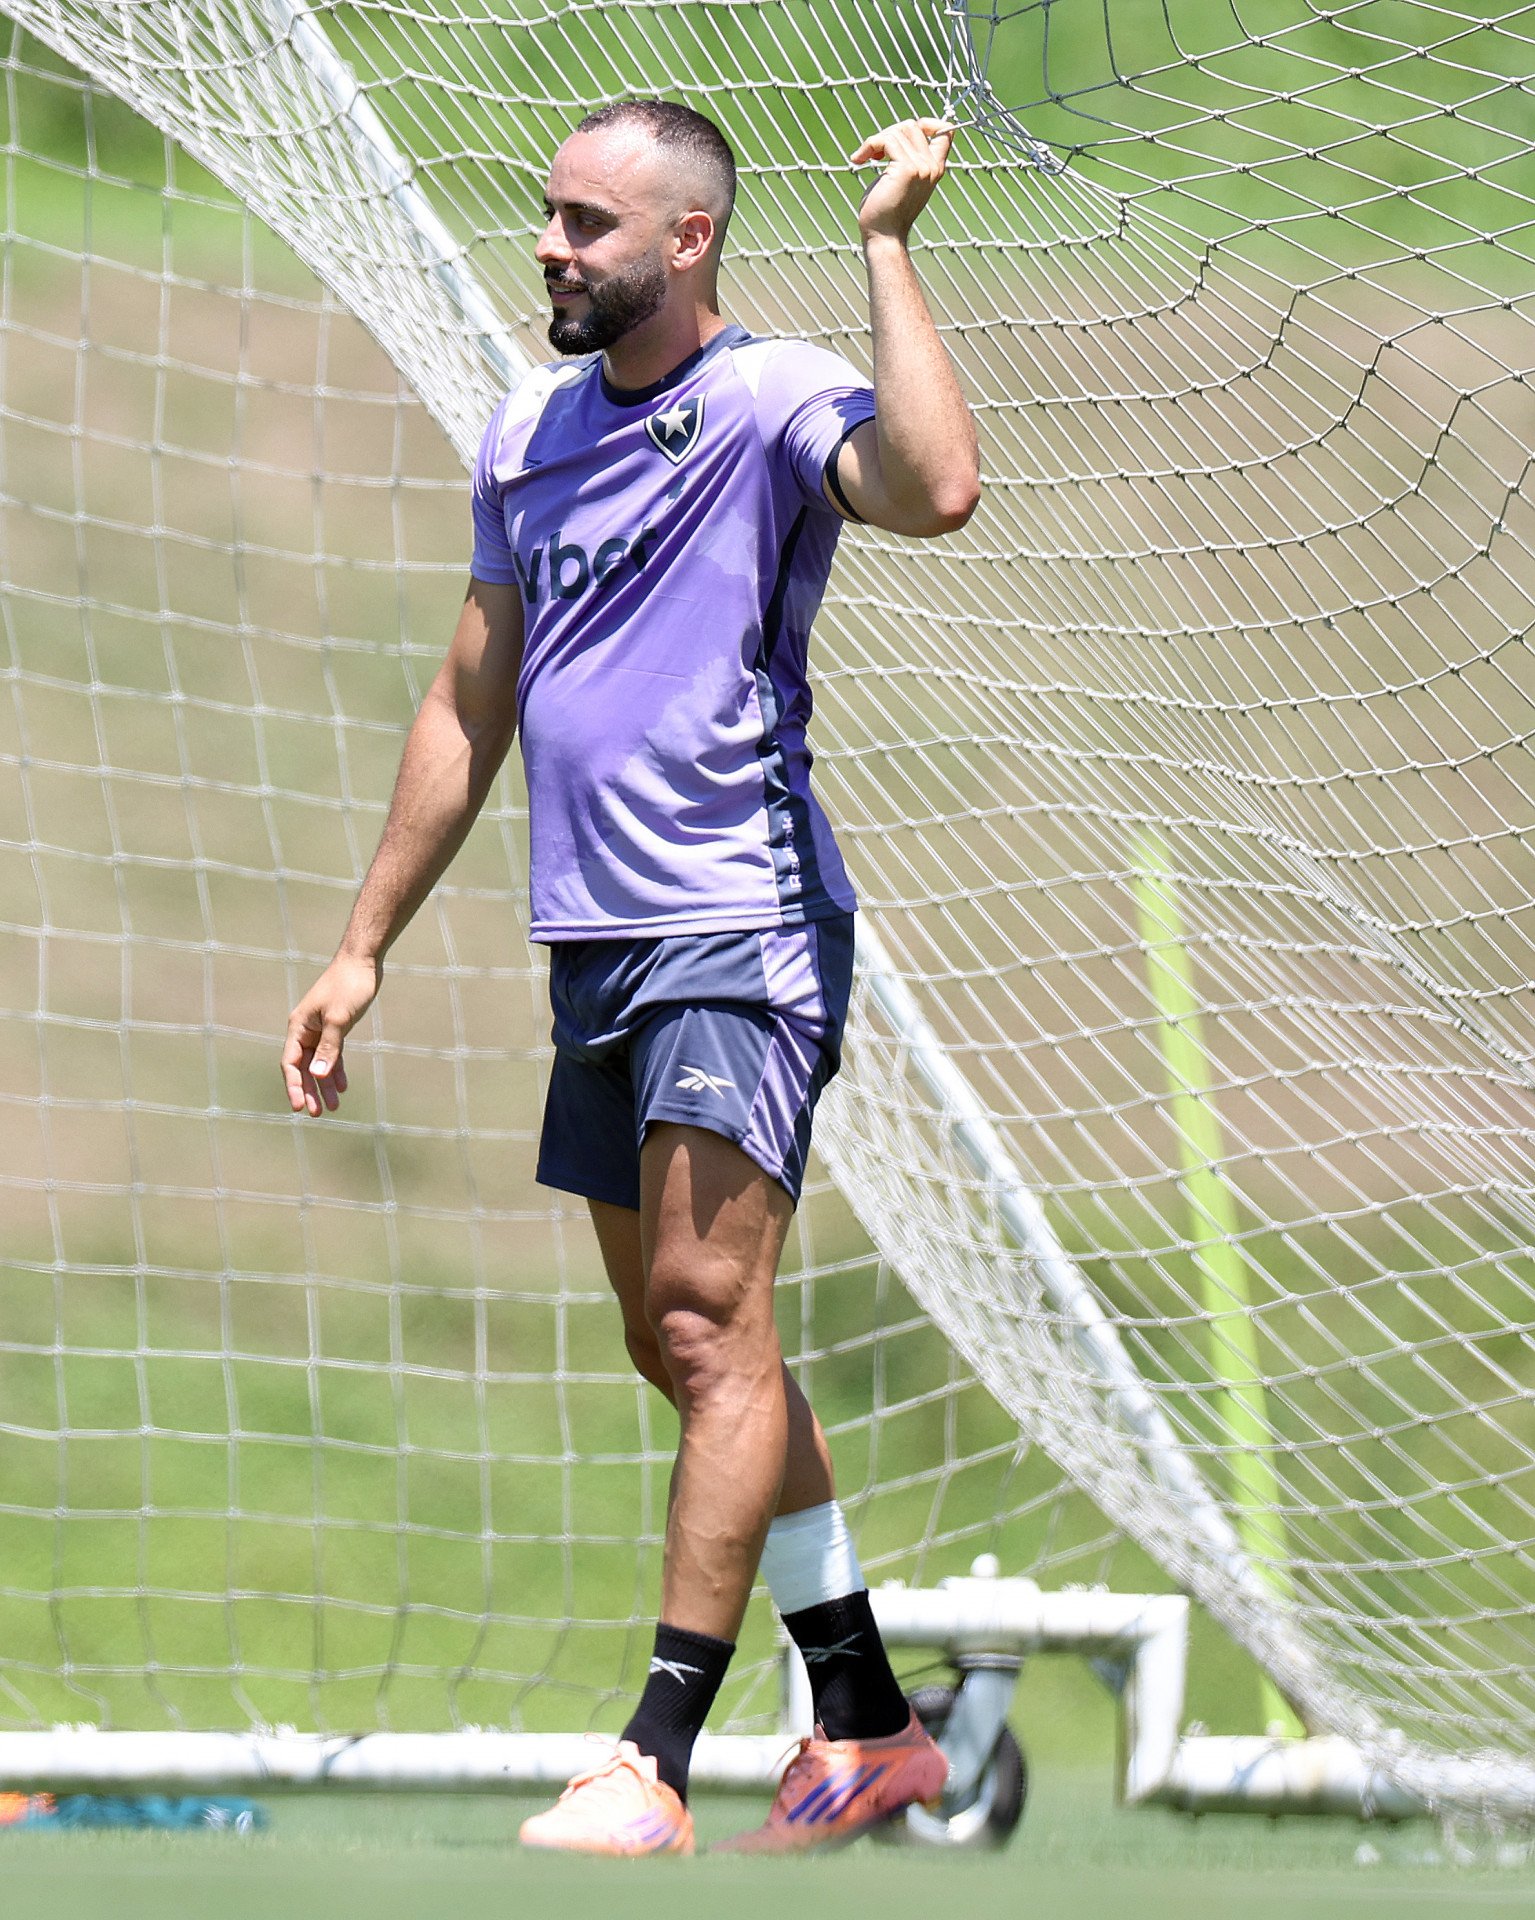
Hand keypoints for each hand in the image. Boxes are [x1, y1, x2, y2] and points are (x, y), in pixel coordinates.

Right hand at [281, 951, 378, 1116]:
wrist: (362, 962)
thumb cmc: (349, 986)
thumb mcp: (339, 1019)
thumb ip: (329, 1048)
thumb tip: (316, 1075)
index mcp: (299, 1027)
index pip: (290, 1063)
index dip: (294, 1086)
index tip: (299, 1107)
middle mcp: (305, 1030)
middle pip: (303, 1067)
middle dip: (310, 1091)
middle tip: (317, 1114)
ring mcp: (320, 1029)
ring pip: (318, 1063)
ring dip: (324, 1084)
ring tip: (333, 1107)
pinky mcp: (335, 1027)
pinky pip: (332, 1054)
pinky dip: (336, 1069)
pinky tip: (343, 1085)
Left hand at [851, 118, 953, 242]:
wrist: (883, 235)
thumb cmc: (886, 211)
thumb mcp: (901, 179)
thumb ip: (907, 157)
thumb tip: (897, 132)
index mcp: (935, 168)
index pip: (945, 132)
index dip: (928, 123)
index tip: (903, 132)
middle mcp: (931, 167)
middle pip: (912, 126)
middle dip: (889, 133)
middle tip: (874, 153)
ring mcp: (921, 168)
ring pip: (898, 131)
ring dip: (876, 140)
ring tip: (865, 158)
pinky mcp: (906, 170)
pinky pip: (886, 140)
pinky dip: (869, 145)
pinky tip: (858, 160)